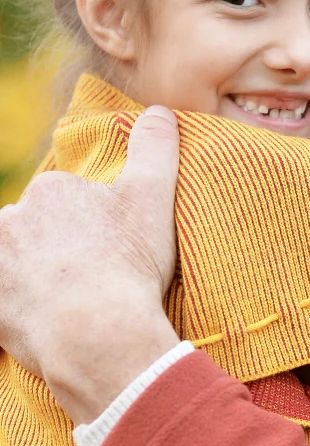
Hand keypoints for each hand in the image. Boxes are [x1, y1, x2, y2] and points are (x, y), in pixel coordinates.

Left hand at [0, 107, 181, 422]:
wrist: (97, 334)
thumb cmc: (128, 265)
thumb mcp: (154, 199)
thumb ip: (155, 149)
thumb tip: (159, 111)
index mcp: (52, 190)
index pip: (68, 201)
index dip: (93, 225)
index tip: (114, 248)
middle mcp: (12, 218)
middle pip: (37, 229)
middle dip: (57, 247)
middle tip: (94, 276)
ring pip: (16, 261)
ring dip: (33, 274)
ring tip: (69, 302)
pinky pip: (4, 297)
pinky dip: (16, 304)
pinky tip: (42, 318)